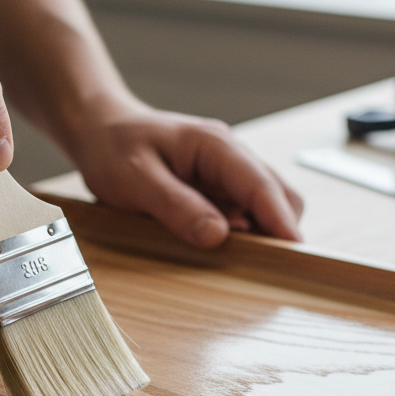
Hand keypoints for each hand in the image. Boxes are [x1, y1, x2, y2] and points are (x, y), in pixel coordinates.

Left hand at [69, 107, 302, 248]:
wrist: (100, 130)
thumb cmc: (113, 148)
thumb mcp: (135, 178)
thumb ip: (175, 205)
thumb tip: (217, 235)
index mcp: (215, 145)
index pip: (261, 185)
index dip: (280, 222)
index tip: (294, 255)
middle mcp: (230, 155)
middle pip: (277, 196)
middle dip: (275, 230)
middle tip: (256, 266)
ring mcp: (227, 171)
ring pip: (265, 205)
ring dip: (258, 233)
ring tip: (231, 258)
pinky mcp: (218, 187)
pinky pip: (243, 212)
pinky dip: (240, 232)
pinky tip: (215, 245)